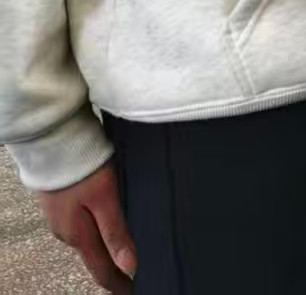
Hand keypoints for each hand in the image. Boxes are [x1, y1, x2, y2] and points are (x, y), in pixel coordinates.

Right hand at [39, 163, 135, 292]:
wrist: (53, 143)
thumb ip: (116, 232)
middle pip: (95, 258)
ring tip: (125, 257)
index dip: (119, 284)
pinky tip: (108, 230)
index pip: (102, 270)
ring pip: (89, 241)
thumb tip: (130, 266)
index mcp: (78, 236)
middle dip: (114, 269)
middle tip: (135, 278)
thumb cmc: (82, 167)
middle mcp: (68, 233)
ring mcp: (62, 220)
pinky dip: (98, 234)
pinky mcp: (62, 205)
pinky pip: (83, 227)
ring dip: (106, 251)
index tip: (133, 293)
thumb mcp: (104, 198)